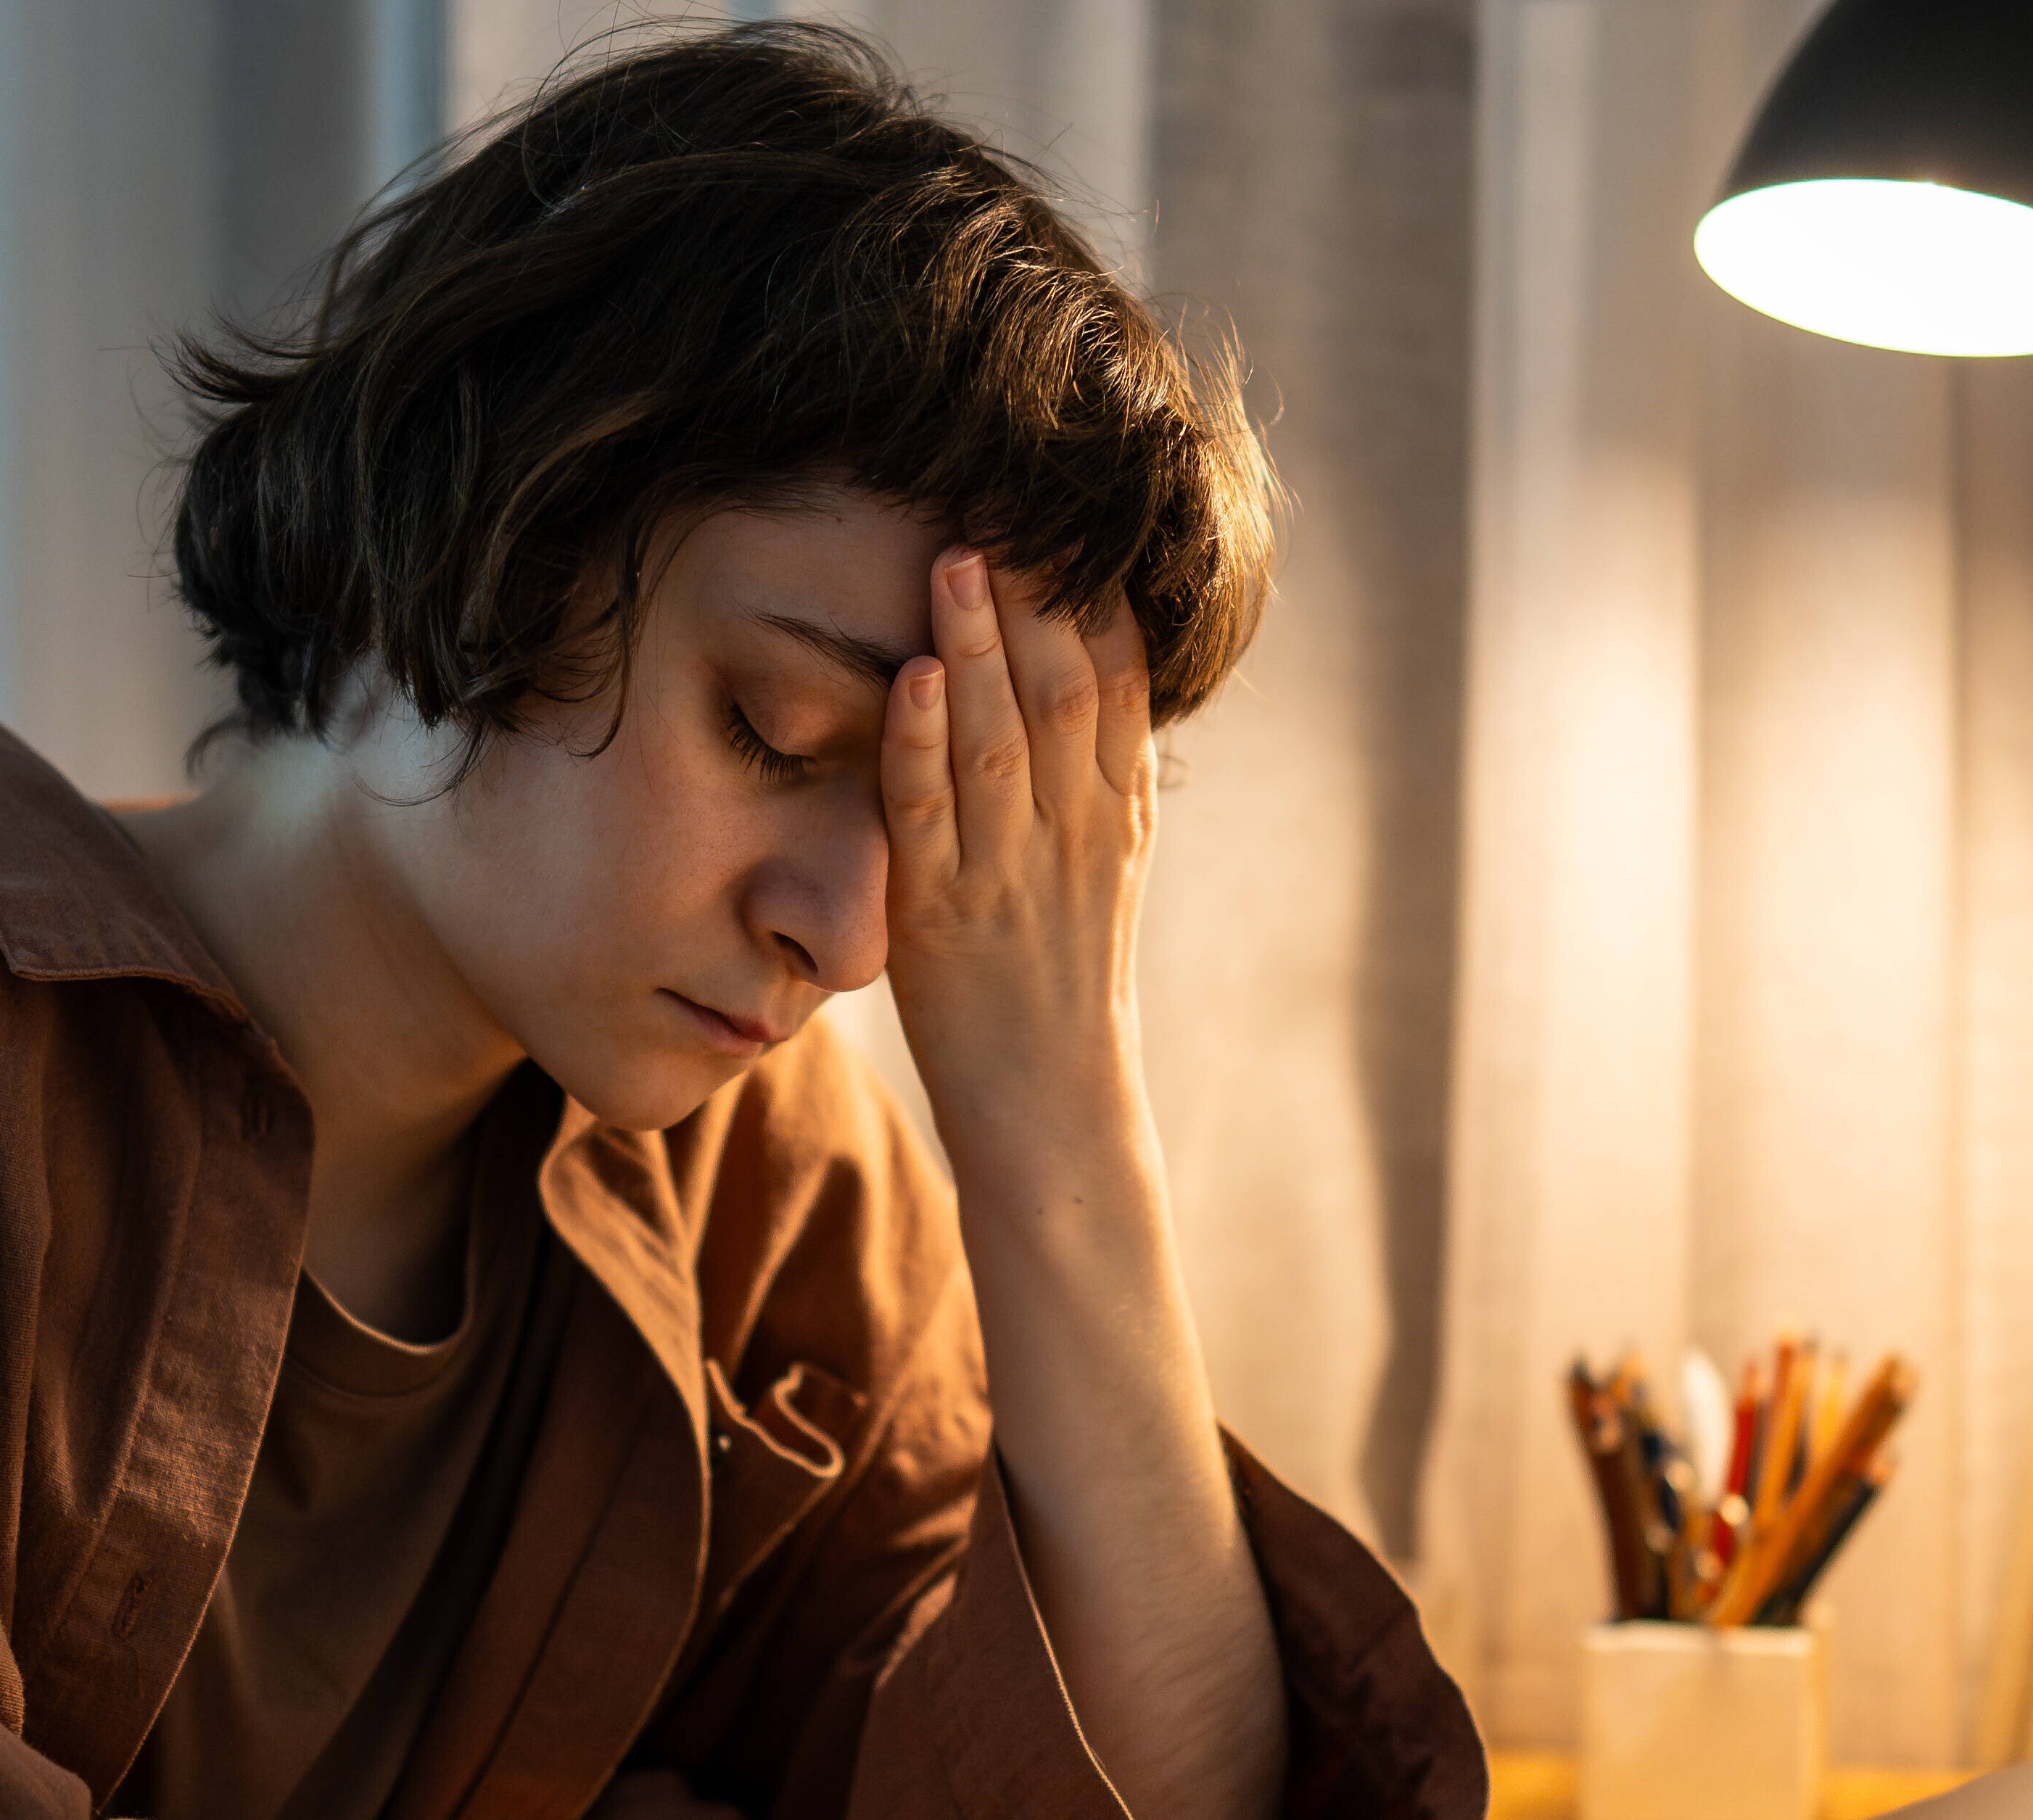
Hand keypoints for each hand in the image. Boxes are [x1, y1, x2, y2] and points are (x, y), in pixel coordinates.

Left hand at [876, 545, 1154, 1127]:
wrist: (1054, 1107)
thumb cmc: (1062, 978)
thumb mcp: (1105, 866)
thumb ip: (1097, 772)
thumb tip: (1091, 668)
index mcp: (1119, 812)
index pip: (1119, 679)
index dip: (1093, 592)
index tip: (1068, 512)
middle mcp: (1076, 830)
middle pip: (1064, 689)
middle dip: (1036, 595)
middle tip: (1004, 500)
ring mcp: (1012, 870)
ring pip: (1000, 738)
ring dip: (978, 642)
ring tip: (955, 555)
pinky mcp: (944, 914)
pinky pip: (932, 815)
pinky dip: (920, 741)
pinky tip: (913, 675)